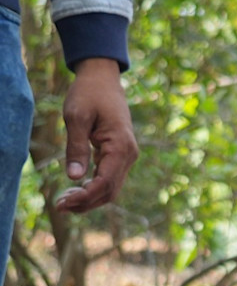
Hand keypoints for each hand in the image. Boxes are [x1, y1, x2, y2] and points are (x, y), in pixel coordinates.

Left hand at [54, 58, 136, 213]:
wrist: (103, 79)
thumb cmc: (89, 94)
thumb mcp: (77, 117)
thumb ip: (76, 147)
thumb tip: (74, 177)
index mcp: (121, 147)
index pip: (105, 183)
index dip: (85, 197)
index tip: (62, 203)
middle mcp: (129, 155)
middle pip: (110, 191)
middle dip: (86, 203)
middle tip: (59, 206)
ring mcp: (127, 156)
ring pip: (111, 188)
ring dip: (89, 198)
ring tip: (64, 201)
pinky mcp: (120, 155)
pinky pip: (109, 178)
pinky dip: (93, 188)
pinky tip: (75, 190)